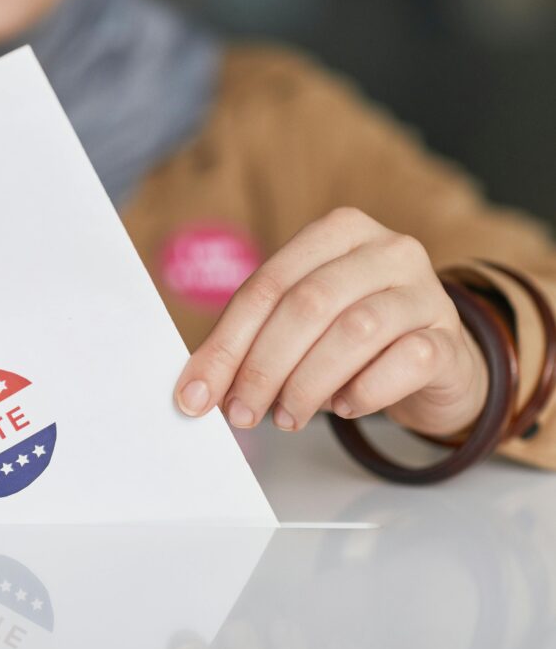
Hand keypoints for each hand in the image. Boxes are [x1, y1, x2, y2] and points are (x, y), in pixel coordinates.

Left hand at [174, 207, 487, 436]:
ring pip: (355, 331)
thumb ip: (253, 342)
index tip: (196, 395)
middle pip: (307, 304)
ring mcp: (426, 291)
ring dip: (307, 384)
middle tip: (241, 413)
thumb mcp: (301, 326)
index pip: (266, 286)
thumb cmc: (353, 340)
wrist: (433, 362)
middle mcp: (386, 250)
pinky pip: (405, 362)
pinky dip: (365, 391)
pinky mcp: (451, 338)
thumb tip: (197, 389)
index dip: (226, 344)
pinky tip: (345, 407)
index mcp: (337, 232)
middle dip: (262, 367)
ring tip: (287, 416)